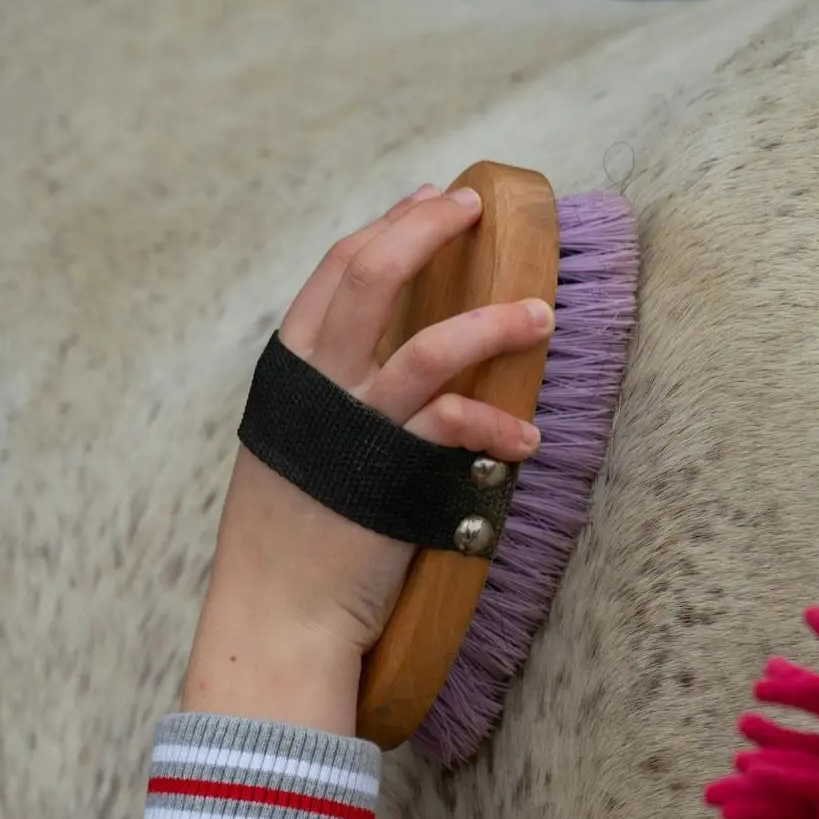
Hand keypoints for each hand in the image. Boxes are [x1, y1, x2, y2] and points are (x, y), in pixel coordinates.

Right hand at [182, 183, 554, 735]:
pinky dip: (497, 427)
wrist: (277, 617)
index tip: (428, 201)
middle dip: (424, 230)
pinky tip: (528, 440)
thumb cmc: (288, 546)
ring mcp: (355, 430)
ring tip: (541, 314)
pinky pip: (455, 427)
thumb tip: (377, 371)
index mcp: (290, 376)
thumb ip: (327, 407)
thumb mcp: (293, 455)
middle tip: (471, 206)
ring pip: (427, 346)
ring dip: (491, 322)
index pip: (333, 274)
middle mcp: (317, 390)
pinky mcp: (395, 478)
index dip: (386, 228)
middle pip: (367, 277)